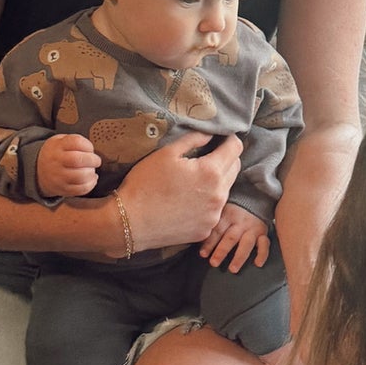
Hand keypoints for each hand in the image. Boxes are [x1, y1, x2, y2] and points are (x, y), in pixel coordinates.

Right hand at [37, 133, 101, 198]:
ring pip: (80, 177)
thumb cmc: (56, 154)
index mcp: (57, 146)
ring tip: (91, 170)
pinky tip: (91, 179)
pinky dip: (91, 184)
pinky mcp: (63, 189)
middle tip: (96, 161)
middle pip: (78, 160)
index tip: (90, 149)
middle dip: (93, 160)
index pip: (76, 142)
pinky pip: (80, 189)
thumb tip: (92, 150)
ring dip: (91, 173)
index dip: (88, 145)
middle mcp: (56, 161)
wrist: (38, 170)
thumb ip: (75, 141)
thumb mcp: (60, 141)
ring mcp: (59, 177)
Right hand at [119, 133, 243, 249]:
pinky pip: (213, 211)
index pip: (236, 148)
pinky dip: (206, 203)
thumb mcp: (167, 153)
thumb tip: (211, 134)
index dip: (229, 139)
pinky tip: (188, 201)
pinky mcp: (205, 230)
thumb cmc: (145, 184)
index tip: (220, 137)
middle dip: (225, 158)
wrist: (130, 223)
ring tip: (194, 181)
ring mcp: (213, 216)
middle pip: (235, 169)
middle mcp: (219, 196)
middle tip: (206, 156)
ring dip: (216, 182)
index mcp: (211, 172)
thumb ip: (193, 139)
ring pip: (225, 191)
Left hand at [201, 201, 270, 271]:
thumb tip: (195, 235)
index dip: (209, 243)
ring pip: (246, 243)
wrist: (255, 197)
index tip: (203, 254)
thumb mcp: (221, 210)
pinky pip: (265, 244)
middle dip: (221, 251)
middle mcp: (240, 222)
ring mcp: (252, 228)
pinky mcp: (263, 232)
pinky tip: (257, 264)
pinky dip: (262, 254)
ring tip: (233, 269)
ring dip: (239, 257)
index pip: (217, 231)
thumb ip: (212, 222)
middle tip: (214, 263)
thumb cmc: (233, 208)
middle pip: (230, 238)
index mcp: (227, 216)